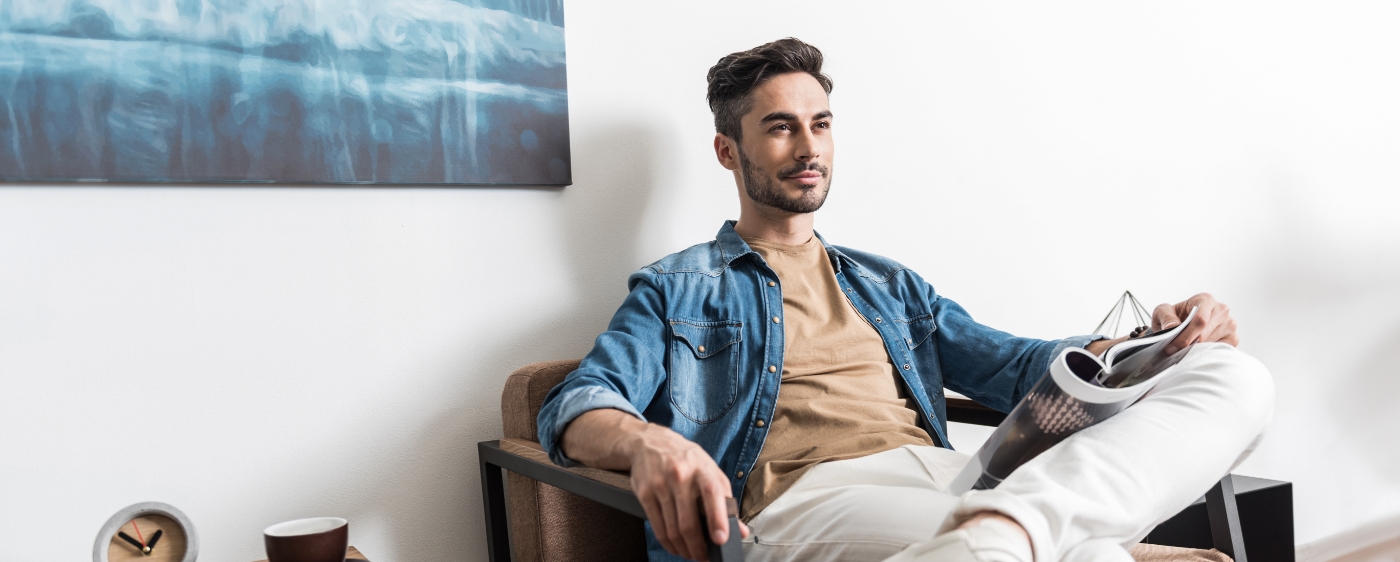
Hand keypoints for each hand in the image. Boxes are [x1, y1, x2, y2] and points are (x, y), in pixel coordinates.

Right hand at [626, 424, 749, 560]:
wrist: (651, 442)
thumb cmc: (687, 460)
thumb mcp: (710, 471)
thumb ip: (726, 500)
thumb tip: (740, 531)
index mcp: (702, 469)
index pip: (712, 494)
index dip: (717, 519)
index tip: (721, 539)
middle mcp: (681, 475)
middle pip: (688, 522)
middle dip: (697, 547)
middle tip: (703, 557)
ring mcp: (661, 484)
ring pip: (672, 529)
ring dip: (683, 548)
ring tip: (690, 554)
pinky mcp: (645, 493)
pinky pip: (657, 526)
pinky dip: (667, 543)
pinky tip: (675, 546)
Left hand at [1152, 293, 1238, 354]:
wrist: (1183, 323)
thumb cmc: (1174, 316)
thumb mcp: (1162, 312)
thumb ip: (1165, 316)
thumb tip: (1172, 326)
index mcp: (1205, 300)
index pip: (1200, 320)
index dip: (1186, 336)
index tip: (1172, 346)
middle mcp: (1221, 310)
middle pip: (1205, 334)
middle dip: (1187, 346)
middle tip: (1174, 351)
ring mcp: (1230, 324)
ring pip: (1212, 344)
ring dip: (1196, 350)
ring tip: (1184, 350)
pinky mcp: (1233, 338)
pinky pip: (1220, 350)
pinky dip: (1207, 354)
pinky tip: (1197, 351)